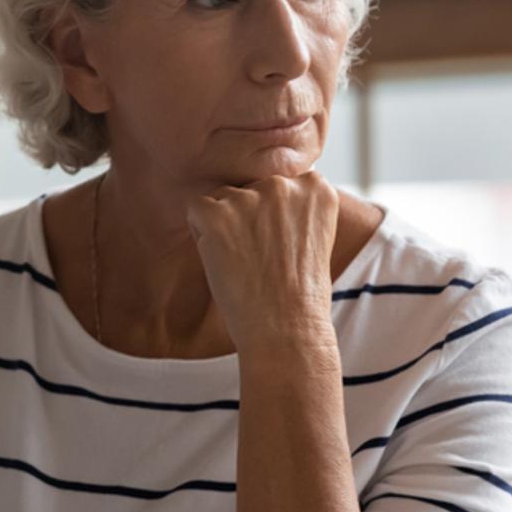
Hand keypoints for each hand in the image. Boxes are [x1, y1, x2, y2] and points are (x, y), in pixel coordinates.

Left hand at [185, 170, 339, 352]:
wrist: (287, 329)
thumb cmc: (299, 292)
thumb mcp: (311, 235)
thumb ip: (291, 205)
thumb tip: (258, 189)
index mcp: (315, 187)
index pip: (277, 182)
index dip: (272, 217)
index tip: (282, 246)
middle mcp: (284, 184)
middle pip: (248, 188)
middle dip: (247, 218)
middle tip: (263, 258)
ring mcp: (250, 197)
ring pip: (221, 199)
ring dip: (224, 227)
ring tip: (246, 262)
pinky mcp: (217, 214)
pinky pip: (196, 210)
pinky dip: (201, 235)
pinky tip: (224, 260)